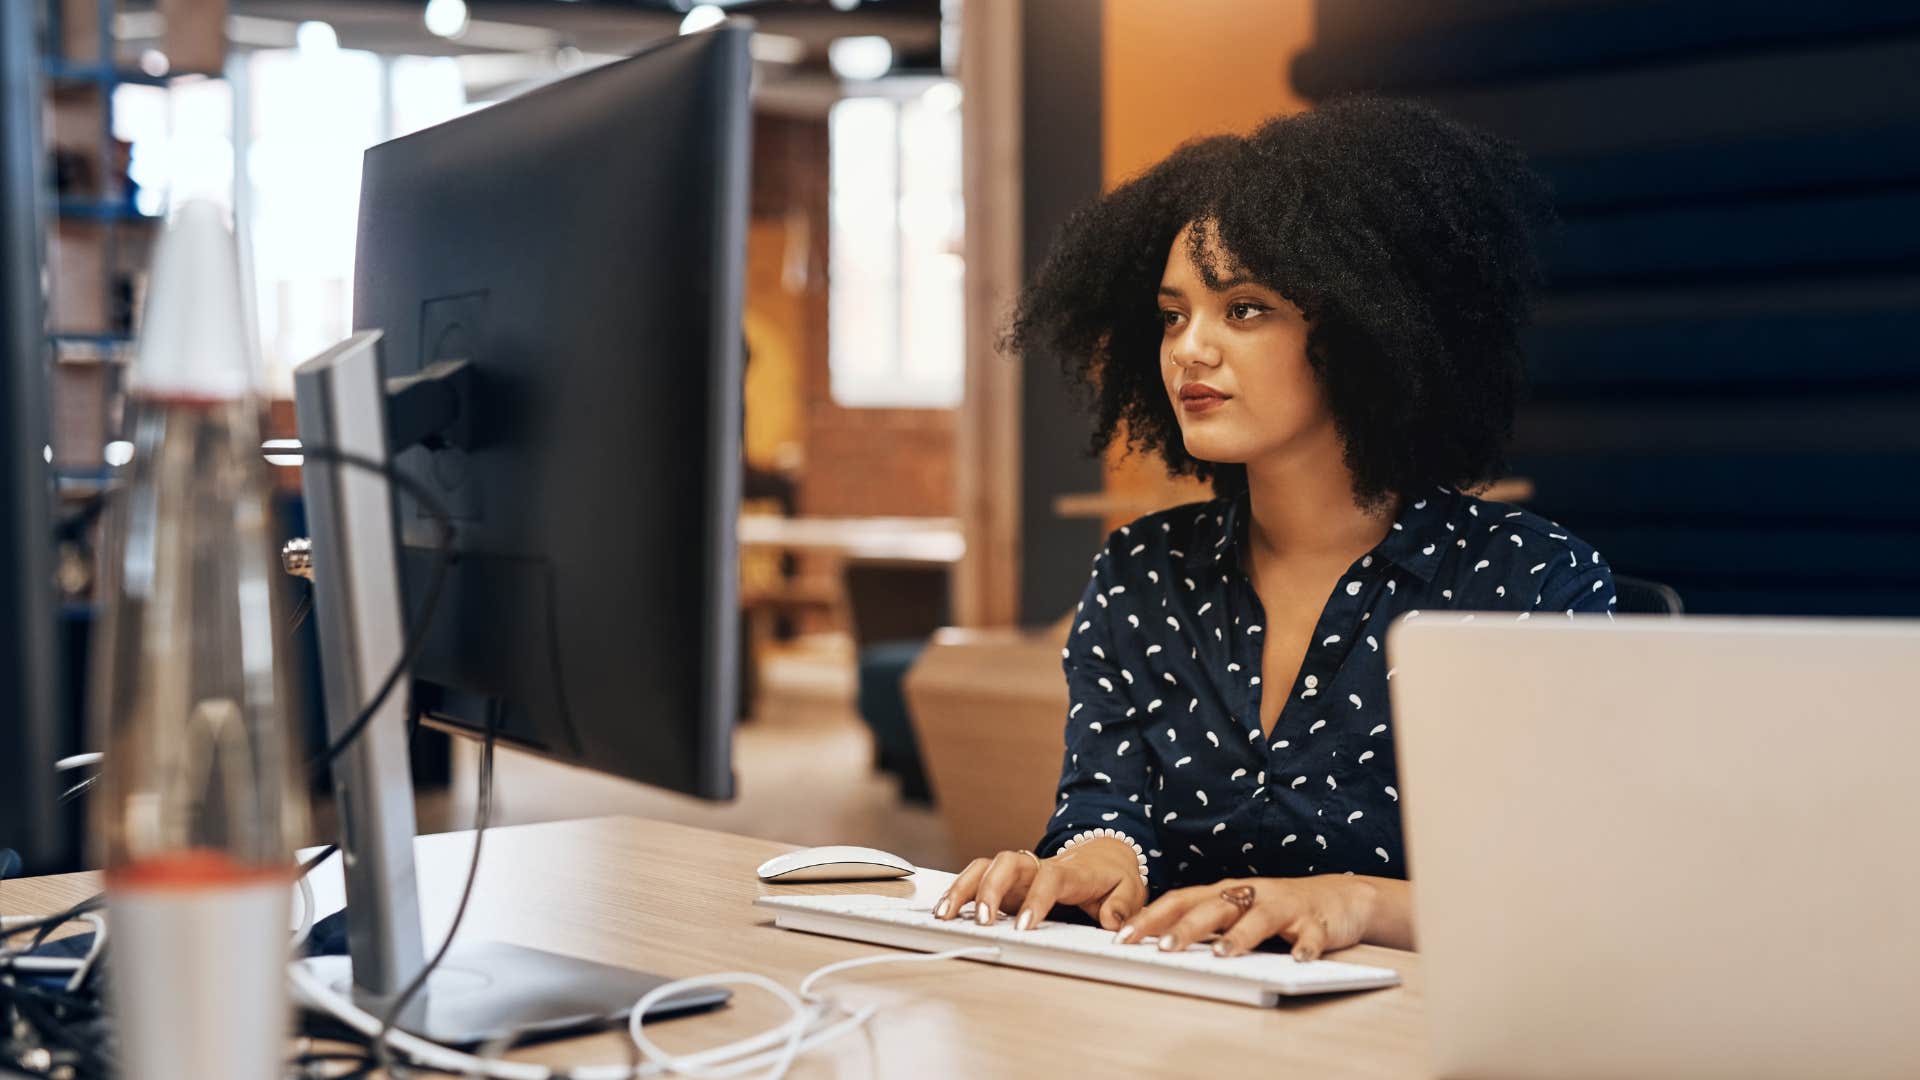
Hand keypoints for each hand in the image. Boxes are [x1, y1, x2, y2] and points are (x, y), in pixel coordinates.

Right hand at [933, 838, 1146, 931]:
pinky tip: (945, 913)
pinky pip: (977, 879)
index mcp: (1070, 870)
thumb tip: (1112, 922)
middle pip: (1006, 863)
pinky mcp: (1007, 883)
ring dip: (962, 889)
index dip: (1036, 900)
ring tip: (944, 916)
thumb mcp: (1130, 889)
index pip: (1049, 878)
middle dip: (989, 890)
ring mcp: (1019, 874)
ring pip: (983, 867)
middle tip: (983, 922)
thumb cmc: (1114, 876)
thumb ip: (1123, 905)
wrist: (1104, 854)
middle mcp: (1038, 866)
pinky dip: (958, 892)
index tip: (1025, 927)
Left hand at [1115, 875, 1378, 961]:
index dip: (1150, 918)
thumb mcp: (1235, 912)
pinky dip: (1305, 947)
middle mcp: (1249, 894)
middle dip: (1186, 928)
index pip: (1179, 901)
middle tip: (1162, 949)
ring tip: (1222, 955)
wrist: (1338, 897)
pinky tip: (1299, 960)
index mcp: (1224, 893)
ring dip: (1240, 936)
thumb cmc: (1276, 909)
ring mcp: (1283, 906)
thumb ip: (1204, 924)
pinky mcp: (1315, 921)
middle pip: (1213, 907)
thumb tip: (1155, 944)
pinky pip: (1311, 936)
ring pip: (1258, 918)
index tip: (1121, 939)